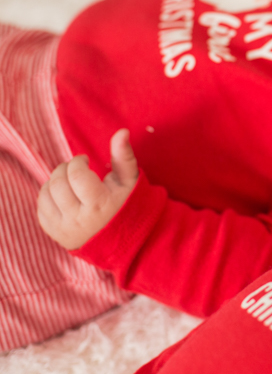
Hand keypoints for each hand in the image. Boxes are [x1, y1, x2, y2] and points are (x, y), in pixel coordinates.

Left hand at [37, 129, 138, 250]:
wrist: (123, 242)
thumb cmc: (128, 206)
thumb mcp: (130, 181)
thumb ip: (123, 156)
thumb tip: (122, 131)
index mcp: (100, 205)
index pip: (77, 175)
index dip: (78, 162)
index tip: (85, 160)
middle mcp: (79, 219)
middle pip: (58, 184)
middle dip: (64, 168)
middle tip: (75, 167)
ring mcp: (64, 228)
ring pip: (45, 195)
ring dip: (53, 180)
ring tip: (68, 180)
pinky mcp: (55, 234)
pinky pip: (41, 209)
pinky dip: (47, 195)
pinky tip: (61, 193)